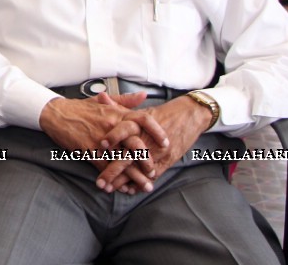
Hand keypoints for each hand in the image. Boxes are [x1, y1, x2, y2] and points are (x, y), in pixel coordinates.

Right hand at [39, 93, 166, 193]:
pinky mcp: (89, 150)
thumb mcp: (103, 101)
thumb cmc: (80, 108)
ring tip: (144, 186)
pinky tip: (120, 187)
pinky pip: (104, 167)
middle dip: (147, 161)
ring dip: (134, 176)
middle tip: (154, 172)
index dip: (157, 131)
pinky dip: (113, 179)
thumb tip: (145, 96)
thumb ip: (126, 100)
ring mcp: (100, 139)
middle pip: (136, 144)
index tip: (166, 143)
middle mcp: (111, 126)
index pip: (144, 119)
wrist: (56, 113)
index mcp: (117, 113)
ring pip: (122, 160)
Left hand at [93, 94, 210, 193]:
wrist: (189, 116)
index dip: (112, 139)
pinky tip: (128, 190)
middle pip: (128, 157)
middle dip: (112, 171)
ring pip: (137, 170)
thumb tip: (101, 96)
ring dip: (123, 181)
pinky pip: (151, 175)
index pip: (124, 130)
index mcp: (139, 123)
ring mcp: (157, 152)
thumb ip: (118, 106)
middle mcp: (148, 140)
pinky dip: (139, 183)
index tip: (98, 148)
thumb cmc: (162, 113)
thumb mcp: (139, 110)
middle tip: (99, 182)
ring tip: (109, 189)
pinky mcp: (166, 161)